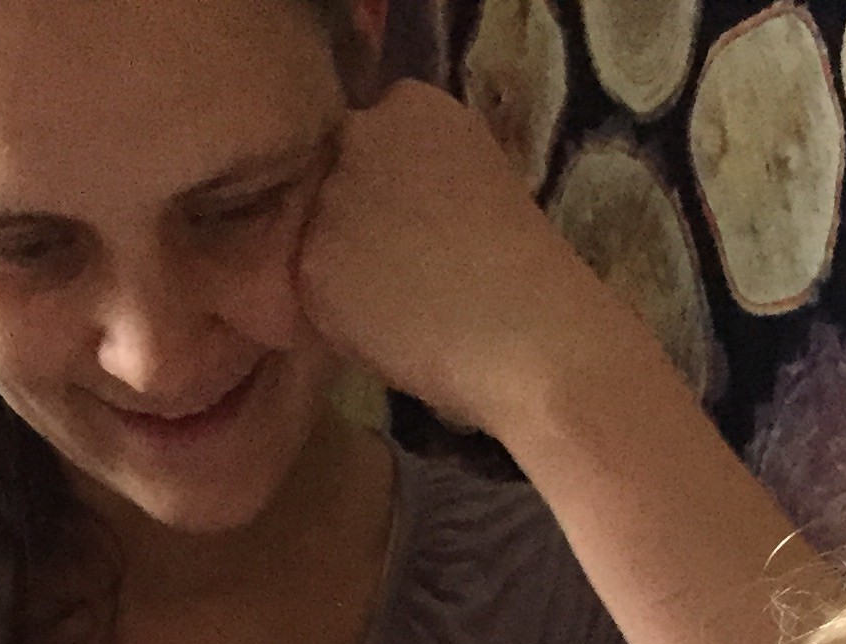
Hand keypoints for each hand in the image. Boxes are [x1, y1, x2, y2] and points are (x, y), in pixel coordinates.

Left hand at [298, 82, 624, 441]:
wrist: (535, 338)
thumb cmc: (528, 280)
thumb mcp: (475, 186)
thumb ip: (418, 179)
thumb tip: (376, 216)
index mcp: (411, 103)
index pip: (364, 146)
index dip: (386, 199)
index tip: (423, 234)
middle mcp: (360, 131)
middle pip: (329, 186)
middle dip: (354, 228)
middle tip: (406, 279)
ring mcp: (331, 194)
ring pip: (314, 242)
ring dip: (343, 278)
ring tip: (403, 313)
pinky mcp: (313, 260)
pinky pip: (310, 298)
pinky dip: (341, 326)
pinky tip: (391, 339)